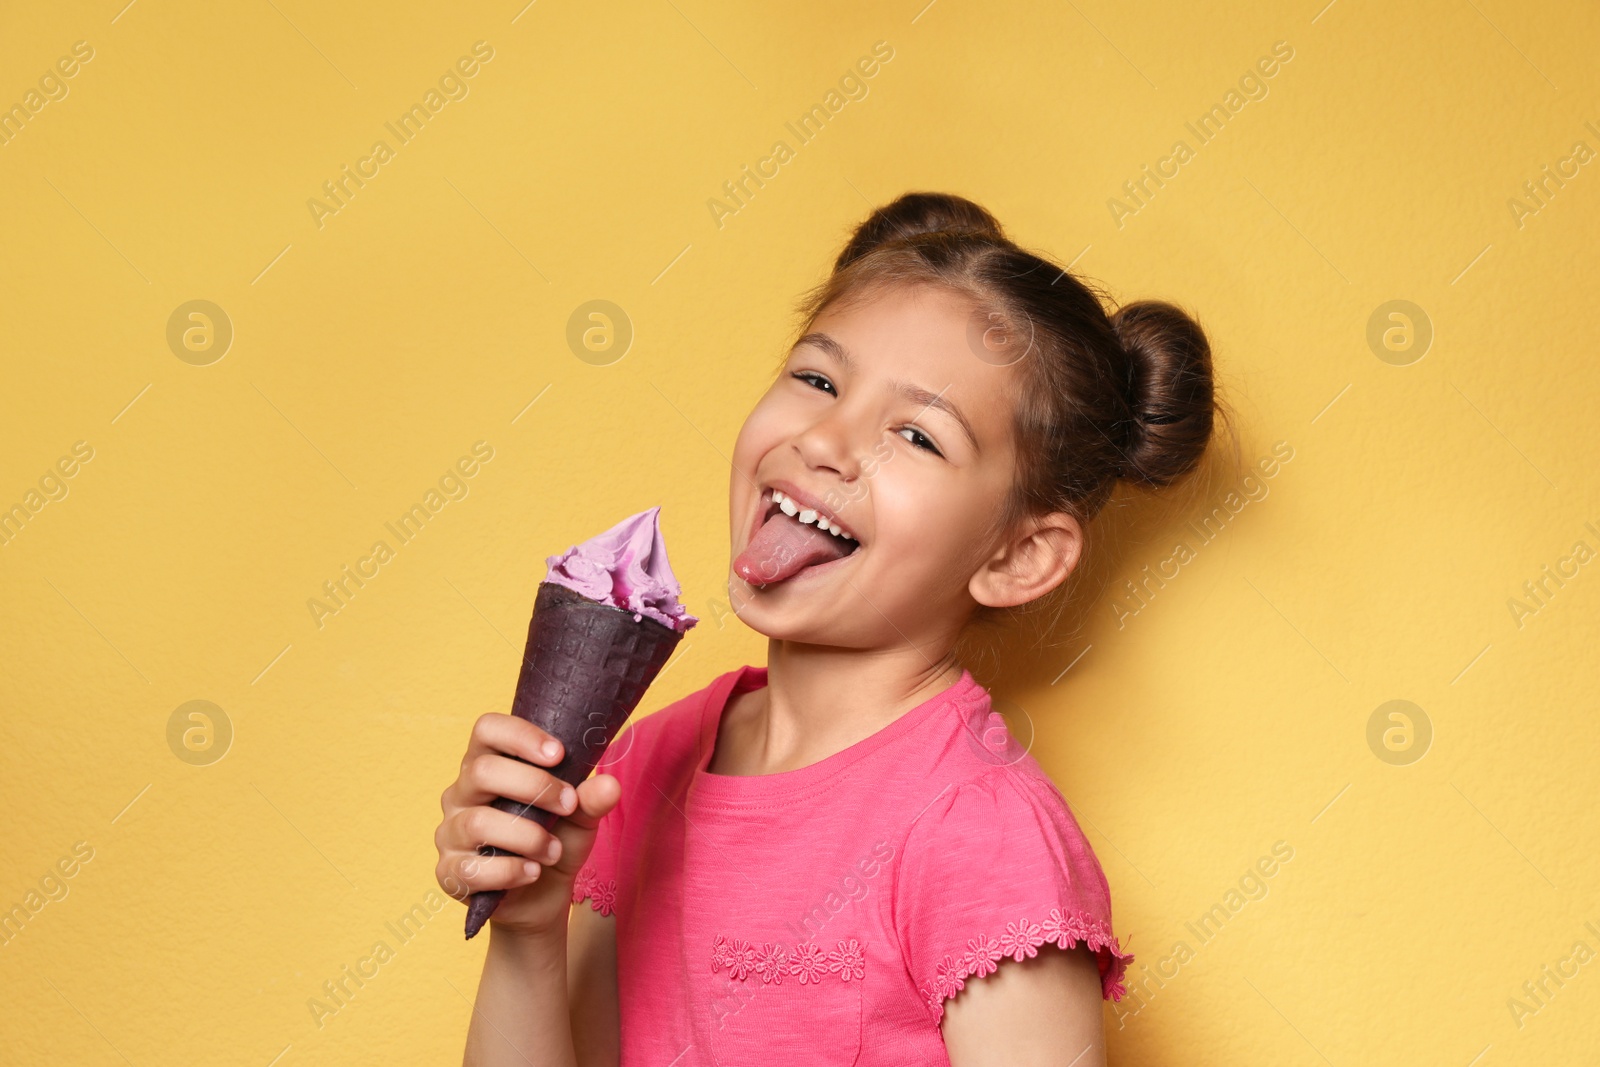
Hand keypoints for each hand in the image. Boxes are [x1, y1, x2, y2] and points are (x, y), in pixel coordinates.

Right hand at [435, 712, 621, 937]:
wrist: (543, 895)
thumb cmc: (556, 840)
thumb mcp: (580, 817)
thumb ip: (590, 799)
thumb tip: (609, 785)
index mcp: (488, 764)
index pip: (487, 729)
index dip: (521, 736)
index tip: (558, 754)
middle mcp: (461, 793)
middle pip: (483, 771)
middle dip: (535, 786)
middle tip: (569, 805)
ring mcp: (450, 833)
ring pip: (479, 822)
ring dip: (528, 837)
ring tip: (554, 851)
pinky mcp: (448, 873)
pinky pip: (471, 869)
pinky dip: (511, 871)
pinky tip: (533, 872)